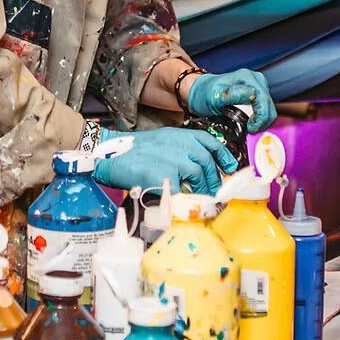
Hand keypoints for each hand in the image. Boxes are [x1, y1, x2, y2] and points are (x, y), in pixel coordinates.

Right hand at [93, 127, 236, 194]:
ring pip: (200, 176)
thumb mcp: (161, 140)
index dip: (223, 155)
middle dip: (213, 179)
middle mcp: (180, 145)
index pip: (209, 142)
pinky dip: (187, 200)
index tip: (229, 167)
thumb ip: (180, 149)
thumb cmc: (132, 150)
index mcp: (179, 135)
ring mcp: (174, 160)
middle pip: (207, 162)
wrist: (110, 155)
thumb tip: (198, 167)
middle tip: (212, 190)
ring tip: (200, 198)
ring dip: (203, 189)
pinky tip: (185, 203)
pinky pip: (183, 192)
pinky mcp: (166, 176)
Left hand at [186, 69, 275, 131]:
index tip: (250, 128)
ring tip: (248, 126)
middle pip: (269, 105)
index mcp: (246, 77)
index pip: (263, 101)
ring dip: (262, 120)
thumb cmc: (204, 95)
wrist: (199, 91)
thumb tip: (251, 95)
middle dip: (262, 121)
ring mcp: (258, 84)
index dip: (260, 118)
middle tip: (249, 130)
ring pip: (269, 107)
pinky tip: (250, 121)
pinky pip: (266, 107)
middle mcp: (254, 78)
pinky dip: (260, 117)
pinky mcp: (258, 91)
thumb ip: (232, 96)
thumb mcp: (213, 97)